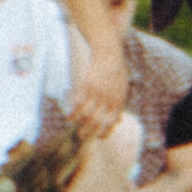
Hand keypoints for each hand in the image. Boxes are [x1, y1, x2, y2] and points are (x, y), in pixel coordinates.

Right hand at [72, 22, 129, 136]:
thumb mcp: (123, 89)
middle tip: (82, 136)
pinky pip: (78, 104)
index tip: (98, 137)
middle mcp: (108, 100)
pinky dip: (73, 113)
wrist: (109, 53)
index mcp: (118, 102)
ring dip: (79, 124)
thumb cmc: (116, 72)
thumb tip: (119, 121)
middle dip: (89, 132)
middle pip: (97, 122)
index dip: (104, 132)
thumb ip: (120, 106)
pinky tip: (69, 117)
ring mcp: (97, 94)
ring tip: (74, 126)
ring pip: (86, 115)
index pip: (111, 123)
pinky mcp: (86, 86)